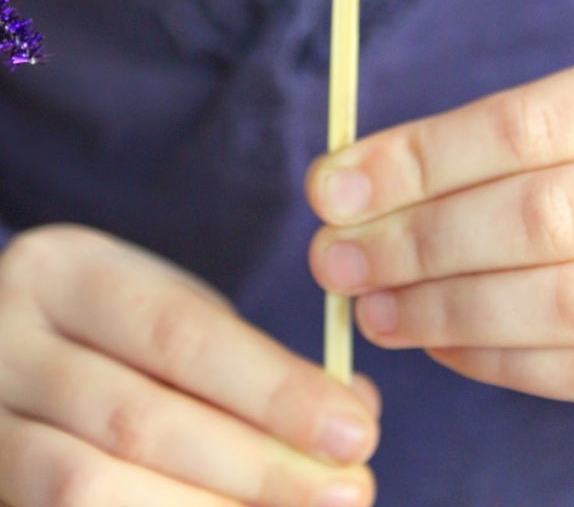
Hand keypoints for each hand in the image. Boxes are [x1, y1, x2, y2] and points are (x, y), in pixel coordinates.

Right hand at [0, 225, 378, 505]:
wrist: (16, 357)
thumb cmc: (116, 334)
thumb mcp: (172, 313)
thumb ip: (250, 358)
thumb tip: (355, 407)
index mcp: (66, 271)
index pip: (178, 332)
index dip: (271, 388)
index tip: (355, 429)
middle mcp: (7, 340)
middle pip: (138, 418)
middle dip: (256, 464)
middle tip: (349, 490)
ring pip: (87, 486)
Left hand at [307, 47, 573, 411]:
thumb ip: (506, 140)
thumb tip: (358, 183)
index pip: (530, 124)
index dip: (421, 159)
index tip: (333, 188)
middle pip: (544, 214)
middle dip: (420, 241)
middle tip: (335, 260)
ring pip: (573, 301)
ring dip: (450, 310)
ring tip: (375, 310)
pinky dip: (510, 364)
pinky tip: (443, 345)